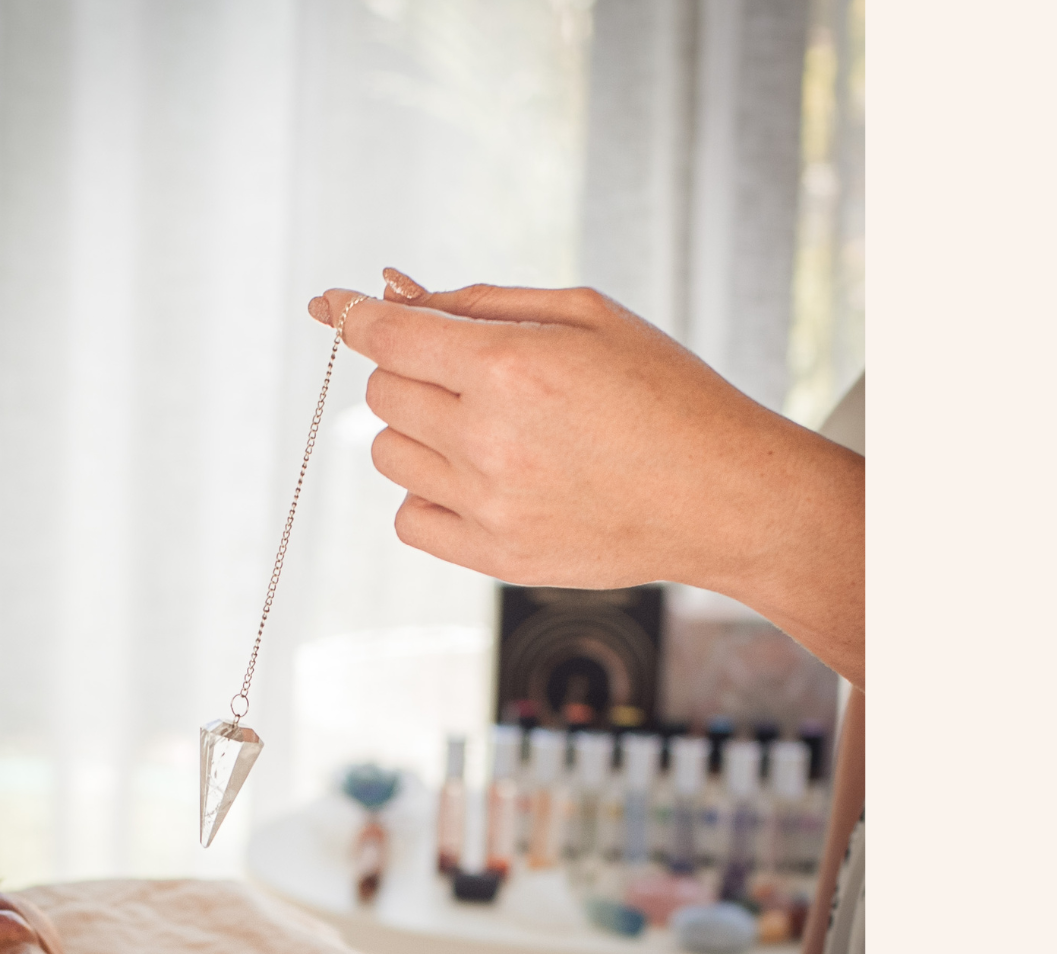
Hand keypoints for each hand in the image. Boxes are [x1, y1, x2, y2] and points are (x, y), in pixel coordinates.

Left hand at [308, 271, 863, 687]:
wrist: (724, 496)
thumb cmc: (666, 393)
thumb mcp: (587, 316)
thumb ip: (480, 302)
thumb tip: (394, 292)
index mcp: (511, 367)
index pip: (386, 336)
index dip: (352, 313)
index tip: (332, 304)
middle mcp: (488, 441)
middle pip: (382, 395)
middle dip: (410, 371)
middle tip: (469, 375)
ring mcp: (488, 507)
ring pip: (389, 457)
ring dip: (421, 433)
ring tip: (491, 432)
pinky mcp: (495, 558)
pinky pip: (409, 520)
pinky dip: (429, 494)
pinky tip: (481, 480)